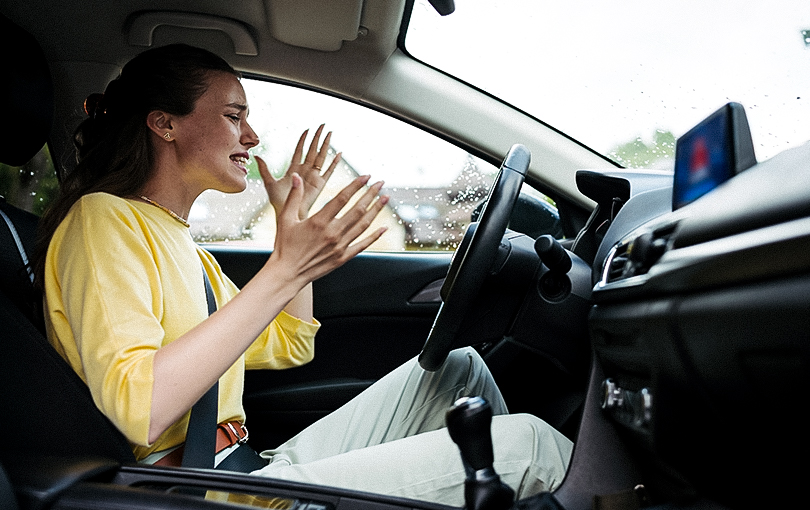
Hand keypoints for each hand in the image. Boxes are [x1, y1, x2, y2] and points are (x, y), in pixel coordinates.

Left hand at [258, 124, 339, 219]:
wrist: (289, 215)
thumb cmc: (279, 203)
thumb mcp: (269, 183)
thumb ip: (264, 169)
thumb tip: (256, 155)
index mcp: (294, 169)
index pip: (299, 151)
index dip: (303, 140)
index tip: (307, 130)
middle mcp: (305, 171)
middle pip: (312, 150)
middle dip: (317, 137)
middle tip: (323, 125)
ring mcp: (313, 176)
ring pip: (321, 156)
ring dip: (325, 145)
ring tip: (330, 133)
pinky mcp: (320, 184)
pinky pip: (329, 171)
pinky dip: (334, 163)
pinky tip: (339, 154)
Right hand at [269, 172, 388, 283]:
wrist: (287, 274)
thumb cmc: (284, 246)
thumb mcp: (285, 219)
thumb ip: (294, 197)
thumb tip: (296, 176)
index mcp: (319, 221)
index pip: (342, 198)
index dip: (356, 185)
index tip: (366, 176)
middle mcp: (332, 233)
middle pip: (358, 209)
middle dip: (371, 194)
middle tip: (381, 183)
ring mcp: (340, 246)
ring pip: (363, 225)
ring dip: (376, 210)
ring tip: (385, 198)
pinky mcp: (343, 258)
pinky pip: (363, 245)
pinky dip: (374, 236)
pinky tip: (383, 227)